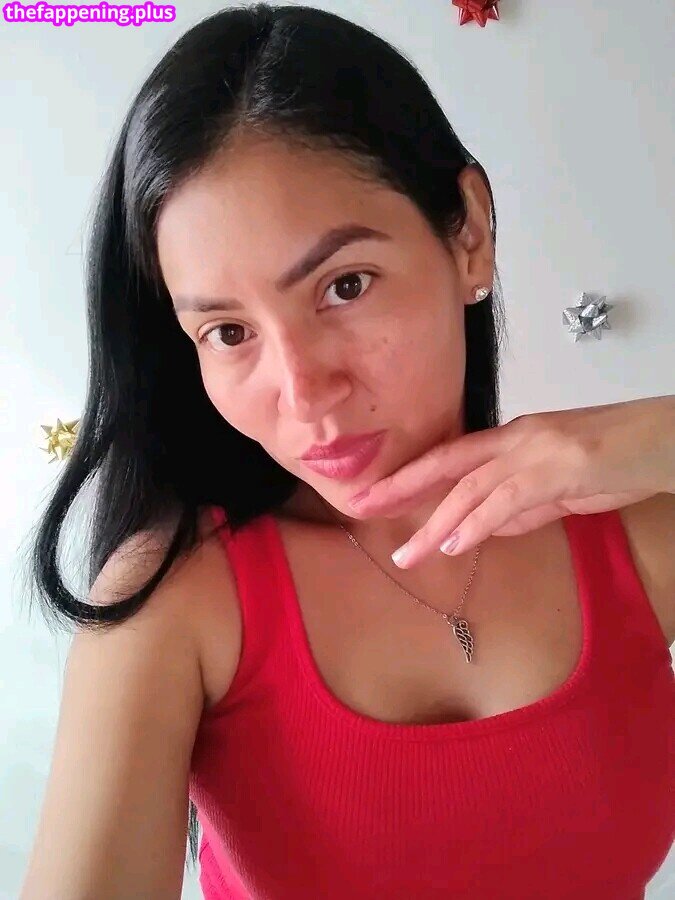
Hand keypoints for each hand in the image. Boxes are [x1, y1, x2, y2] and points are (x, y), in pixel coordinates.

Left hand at [346, 396, 672, 568]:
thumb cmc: (620, 460)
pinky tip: (453, 543)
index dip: (411, 474)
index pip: (450, 455)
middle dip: (400, 486)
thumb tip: (481, 530)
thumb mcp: (561, 488)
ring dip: (435, 522)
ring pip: (470, 486)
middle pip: (446, 462)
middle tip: (361, 508)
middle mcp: (517, 438)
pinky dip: (477, 523)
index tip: (377, 492)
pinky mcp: (560, 467)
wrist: (665, 442)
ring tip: (406, 553)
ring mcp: (536, 450)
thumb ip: (521, 507)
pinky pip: (507, 499)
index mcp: (515, 437)